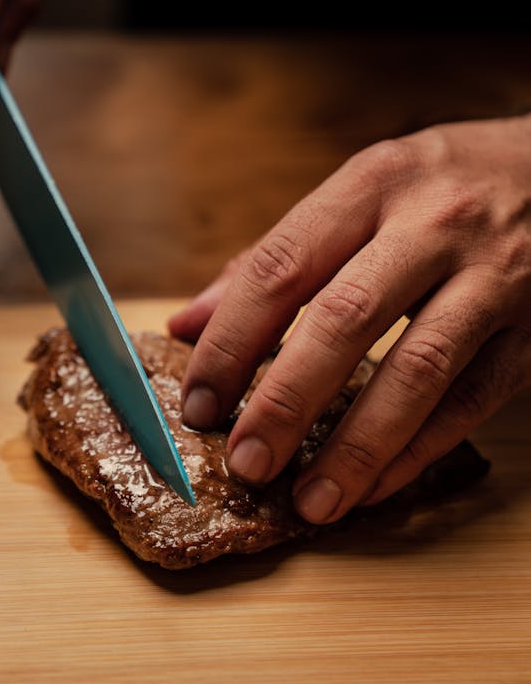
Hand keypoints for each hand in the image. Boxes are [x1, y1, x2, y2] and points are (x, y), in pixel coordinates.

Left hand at [170, 116, 530, 522]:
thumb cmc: (447, 184)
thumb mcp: (363, 191)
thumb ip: (275, 257)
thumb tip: (190, 322)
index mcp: (373, 184)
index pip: (283, 266)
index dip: (232, 340)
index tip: (198, 400)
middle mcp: (433, 224)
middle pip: (345, 319)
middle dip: (285, 400)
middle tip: (246, 460)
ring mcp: (493, 277)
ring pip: (418, 370)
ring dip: (357, 445)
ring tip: (311, 499)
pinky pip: (471, 401)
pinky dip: (418, 452)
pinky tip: (373, 487)